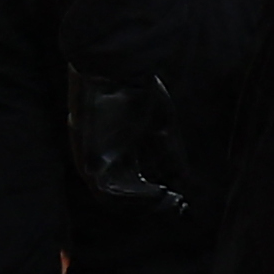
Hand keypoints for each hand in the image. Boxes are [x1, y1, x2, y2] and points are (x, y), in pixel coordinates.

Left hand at [68, 72, 193, 224]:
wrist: (113, 68)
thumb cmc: (135, 89)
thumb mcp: (161, 126)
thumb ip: (171, 154)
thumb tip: (186, 182)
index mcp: (114, 150)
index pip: (133, 182)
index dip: (155, 194)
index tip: (179, 199)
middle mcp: (100, 159)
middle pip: (123, 194)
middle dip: (151, 203)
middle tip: (176, 205)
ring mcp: (90, 161)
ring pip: (113, 197)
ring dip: (142, 203)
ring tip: (168, 200)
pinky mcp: (87, 161)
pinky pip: (107, 191)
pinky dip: (133, 197)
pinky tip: (156, 192)